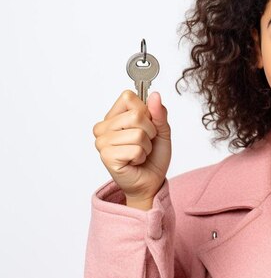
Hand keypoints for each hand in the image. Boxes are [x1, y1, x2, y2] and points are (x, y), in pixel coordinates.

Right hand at [93, 90, 171, 208]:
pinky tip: (135, 161)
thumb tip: (155, 95)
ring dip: (146, 146)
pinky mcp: (107, 157)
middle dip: (150, 131)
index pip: (128, 97)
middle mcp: (103, 127)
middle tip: (145, 143)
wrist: (151, 181)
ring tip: (140, 153)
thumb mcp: (161, 130)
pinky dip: (142, 156)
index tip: (146, 125)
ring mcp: (102, 142)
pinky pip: (135, 149)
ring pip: (138, 133)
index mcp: (114, 116)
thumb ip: (158, 112)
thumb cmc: (153, 156)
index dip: (145, 111)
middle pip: (136, 114)